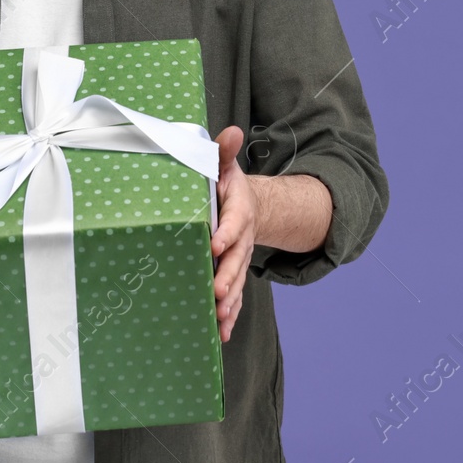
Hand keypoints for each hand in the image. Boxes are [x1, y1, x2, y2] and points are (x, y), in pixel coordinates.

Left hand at [210, 125, 255, 342]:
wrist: (248, 204)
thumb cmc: (224, 184)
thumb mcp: (224, 165)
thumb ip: (223, 152)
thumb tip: (231, 130)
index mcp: (238, 210)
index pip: (234, 221)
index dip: (227, 233)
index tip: (215, 244)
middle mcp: (243, 237)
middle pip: (238, 259)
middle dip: (228, 277)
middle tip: (217, 292)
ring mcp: (241, 257)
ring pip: (238, 282)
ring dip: (230, 301)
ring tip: (219, 318)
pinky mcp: (235, 272)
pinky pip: (235, 296)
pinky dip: (230, 314)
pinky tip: (221, 332)